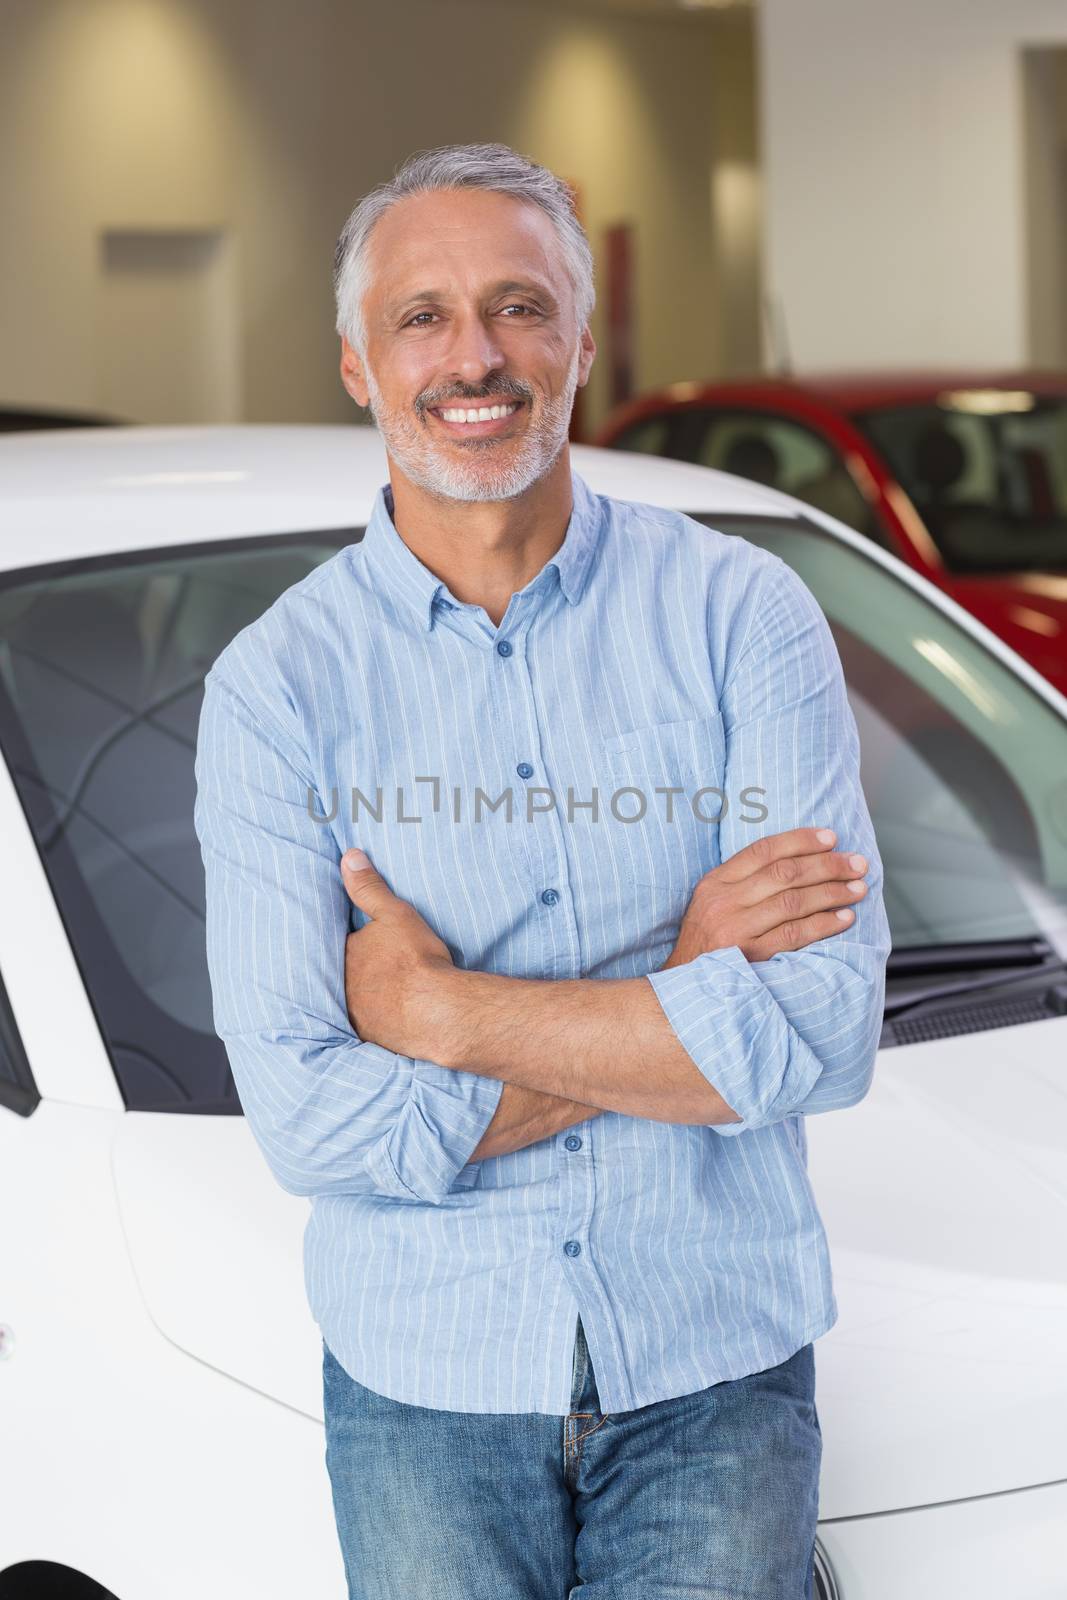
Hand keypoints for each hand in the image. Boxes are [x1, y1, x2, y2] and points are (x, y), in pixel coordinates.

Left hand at [340, 848, 457, 1058]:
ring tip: (379, 996)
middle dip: (352, 973)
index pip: (341, 946)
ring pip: (353, 1003)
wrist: (438, 1011)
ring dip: (363, 999)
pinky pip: (370, 1027)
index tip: (365, 944)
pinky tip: (389, 1021)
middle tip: (371, 971)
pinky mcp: (373, 1038)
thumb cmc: (416, 960)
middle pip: (342, 976)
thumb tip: (348, 857)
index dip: (353, 944)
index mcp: (346, 956)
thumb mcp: (394, 914)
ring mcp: (356, 1016)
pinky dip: (377, 1022)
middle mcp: (342, 989)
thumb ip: (369, 887)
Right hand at [662, 827, 867, 969]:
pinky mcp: (749, 957)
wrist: (681, 986)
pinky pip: (794, 935)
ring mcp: (735, 929)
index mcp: (715, 882)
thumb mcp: (711, 903)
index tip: (832, 838)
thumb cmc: (706, 942)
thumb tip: (796, 859)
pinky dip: (824, 924)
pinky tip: (844, 918)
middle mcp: (723, 902)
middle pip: (784, 873)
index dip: (801, 840)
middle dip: (827, 865)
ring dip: (832, 893)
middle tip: (857, 864)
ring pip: (793, 901)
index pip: (763, 850)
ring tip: (857, 889)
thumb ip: (743, 881)